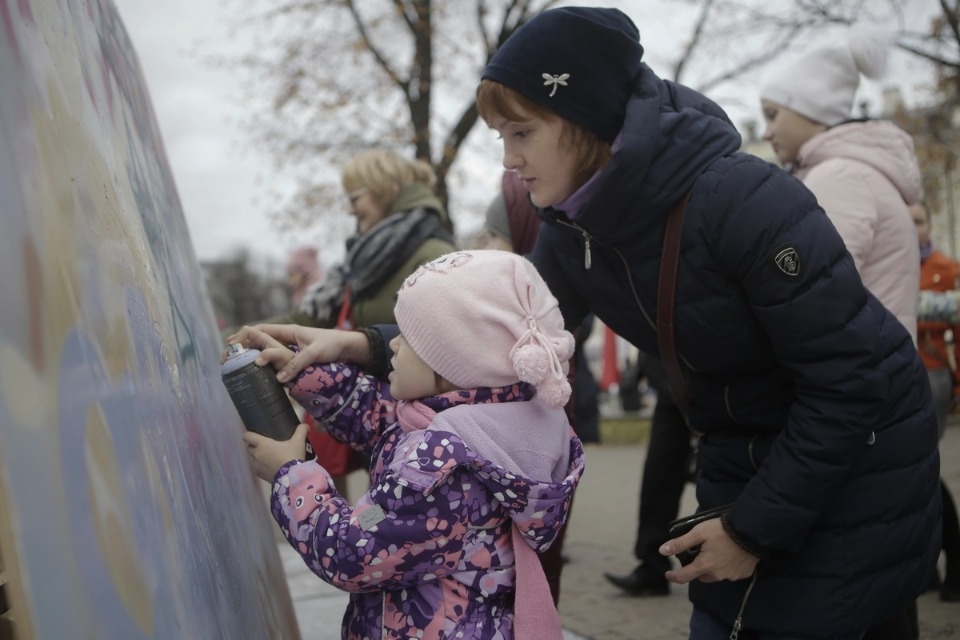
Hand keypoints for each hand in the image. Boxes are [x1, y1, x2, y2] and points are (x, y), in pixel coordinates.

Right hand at [227, 324, 369, 381]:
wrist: (348, 347)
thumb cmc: (332, 345)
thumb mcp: (314, 354)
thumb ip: (297, 363)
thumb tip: (279, 379)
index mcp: (288, 331)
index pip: (261, 330)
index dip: (244, 335)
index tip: (231, 344)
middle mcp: (287, 336)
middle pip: (259, 337)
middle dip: (242, 345)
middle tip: (226, 357)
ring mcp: (290, 345)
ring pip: (265, 347)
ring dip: (250, 353)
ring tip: (235, 364)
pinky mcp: (294, 354)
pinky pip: (274, 355)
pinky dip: (262, 359)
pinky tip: (255, 369)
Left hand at [243, 423, 309, 481]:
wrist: (292, 477)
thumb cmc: (292, 456)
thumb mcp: (299, 441)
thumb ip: (301, 430)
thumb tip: (306, 425)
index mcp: (262, 444)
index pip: (247, 436)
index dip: (248, 434)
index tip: (254, 434)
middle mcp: (256, 454)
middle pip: (249, 447)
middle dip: (255, 446)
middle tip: (266, 446)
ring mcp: (256, 465)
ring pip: (253, 458)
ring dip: (258, 457)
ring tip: (269, 458)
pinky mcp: (259, 475)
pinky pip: (257, 468)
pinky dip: (262, 467)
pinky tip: (271, 467)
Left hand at [659, 518, 758, 583]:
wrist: (750, 532)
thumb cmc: (722, 531)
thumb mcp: (698, 533)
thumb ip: (680, 543)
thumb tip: (662, 551)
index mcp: (704, 566)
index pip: (684, 577)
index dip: (673, 576)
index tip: (668, 574)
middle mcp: (717, 575)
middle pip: (700, 575)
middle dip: (697, 567)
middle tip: (698, 553)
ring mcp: (731, 576)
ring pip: (715, 574)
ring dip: (712, 567)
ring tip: (715, 552)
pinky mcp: (742, 574)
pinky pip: (729, 573)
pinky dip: (726, 566)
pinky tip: (729, 554)